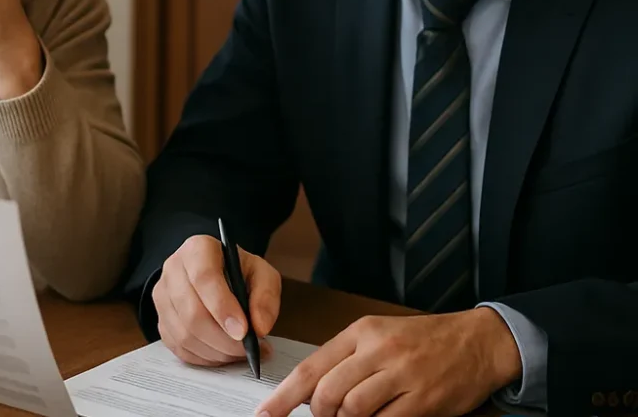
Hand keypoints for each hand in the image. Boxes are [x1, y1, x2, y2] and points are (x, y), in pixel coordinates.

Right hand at [153, 234, 280, 366]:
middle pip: (191, 312)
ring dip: (216, 351)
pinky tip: (223, 353)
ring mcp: (162, 295)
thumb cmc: (238, 272)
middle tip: (248, 349)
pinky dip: (204, 358)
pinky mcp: (160, 319)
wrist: (216, 273)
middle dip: (223, 339)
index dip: (222, 307)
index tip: (244, 331)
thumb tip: (259, 327)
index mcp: (198, 249)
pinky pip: (179, 347)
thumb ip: (266, 296)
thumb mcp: (261, 273)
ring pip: (184, 334)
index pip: (204, 277)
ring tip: (240, 352)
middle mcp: (173, 269)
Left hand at [255, 308, 521, 416]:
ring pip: (353, 409)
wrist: (475, 341)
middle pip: (328, 392)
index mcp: (361, 332)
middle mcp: (378, 350)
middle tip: (326, 416)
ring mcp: (402, 375)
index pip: (311, 367)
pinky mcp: (423, 400)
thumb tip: (308, 391)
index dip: (284, 395)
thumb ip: (344, 359)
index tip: (266, 412)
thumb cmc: (422, 340)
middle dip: (320, 413)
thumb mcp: (378, 335)